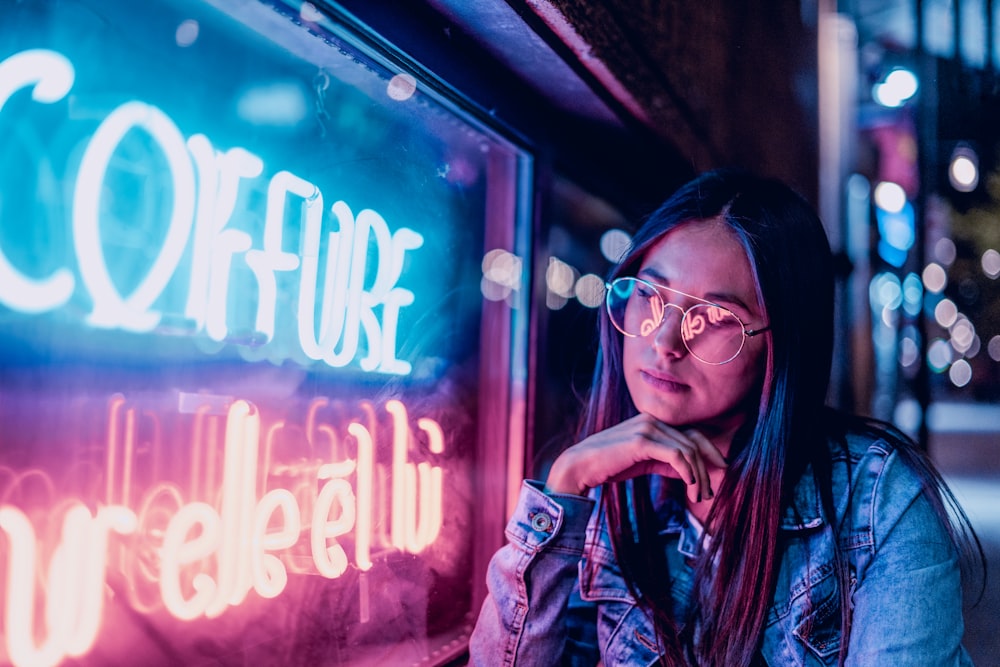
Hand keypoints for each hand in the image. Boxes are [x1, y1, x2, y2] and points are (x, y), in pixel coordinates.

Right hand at [544, 413, 726, 503]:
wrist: (580, 466)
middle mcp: (652, 420)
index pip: (692, 433)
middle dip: (708, 468)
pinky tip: (689, 486)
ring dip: (699, 476)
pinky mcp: (641, 441)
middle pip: (694, 442)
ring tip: (698, 496)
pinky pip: (677, 455)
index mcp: (653, 422)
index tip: (721, 471)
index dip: (710, 452)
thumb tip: (691, 472)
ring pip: (688, 450)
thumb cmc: (609, 465)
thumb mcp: (643, 462)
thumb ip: (666, 462)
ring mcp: (647, 428)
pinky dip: (688, 471)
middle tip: (710, 492)